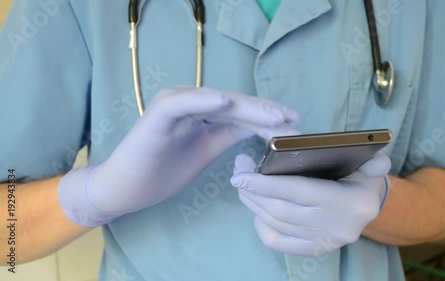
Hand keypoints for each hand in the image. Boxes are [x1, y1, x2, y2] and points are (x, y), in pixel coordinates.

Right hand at [58, 87, 299, 226]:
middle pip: (235, 105)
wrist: (125, 188)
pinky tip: (227, 103)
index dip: (267, 116)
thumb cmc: (162, 171)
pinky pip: (185, 103)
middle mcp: (191, 103)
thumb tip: (261, 129)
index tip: (294, 124)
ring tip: (274, 116)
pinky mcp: (159, 113)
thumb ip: (230, 136)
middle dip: (265, 112)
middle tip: (292, 120)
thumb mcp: (207, 152)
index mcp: (203, 113)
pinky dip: (204, 101)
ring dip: (247, 107)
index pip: (241, 112)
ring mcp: (175, 105)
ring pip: (218, 101)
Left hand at [230, 153, 390, 256]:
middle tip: (238, 174)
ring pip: (276, 224)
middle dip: (252, 192)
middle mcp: (334, 226)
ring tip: (243, 186)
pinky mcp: (315, 250)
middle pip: (280, 210)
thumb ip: (374, 162)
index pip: (298, 192)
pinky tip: (258, 210)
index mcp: (346, 202)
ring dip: (253, 205)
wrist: (369, 208)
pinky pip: (278, 242)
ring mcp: (323, 242)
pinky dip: (262, 227)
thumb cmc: (361, 180)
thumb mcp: (371, 167)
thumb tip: (378, 159)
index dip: (266, 184)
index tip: (241, 174)